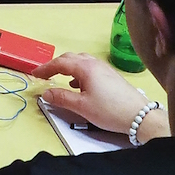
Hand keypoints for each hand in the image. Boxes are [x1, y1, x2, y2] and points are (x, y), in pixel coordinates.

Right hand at [34, 52, 163, 138]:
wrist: (140, 115)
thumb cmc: (109, 110)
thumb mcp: (82, 107)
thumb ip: (62, 98)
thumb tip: (45, 93)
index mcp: (85, 68)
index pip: (60, 63)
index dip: (45, 68)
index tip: (34, 75)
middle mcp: (94, 63)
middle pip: (70, 58)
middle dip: (55, 65)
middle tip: (45, 75)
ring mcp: (104, 68)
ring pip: (81, 61)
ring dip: (68, 67)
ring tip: (60, 79)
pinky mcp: (111, 76)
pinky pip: (90, 67)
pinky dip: (79, 72)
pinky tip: (79, 86)